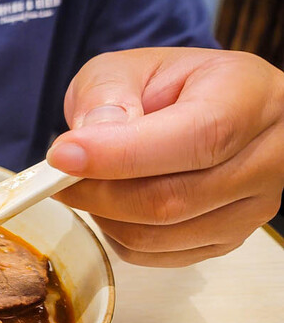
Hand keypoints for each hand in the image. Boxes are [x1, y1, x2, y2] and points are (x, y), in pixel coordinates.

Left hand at [48, 47, 283, 266]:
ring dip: (103, 213)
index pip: (195, 138)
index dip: (120, 154)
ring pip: (157, 235)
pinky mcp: (226, 240)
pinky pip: (154, 255)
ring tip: (89, 180)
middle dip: (96, 191)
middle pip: (170, 200)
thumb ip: (106, 94)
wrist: (208, 107)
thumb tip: (85, 141)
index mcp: (248, 99)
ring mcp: (250, 208)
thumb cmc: (172, 86)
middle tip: (58, 172)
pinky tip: (113, 202)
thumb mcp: (130, 67)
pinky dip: (116, 233)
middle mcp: (265, 159)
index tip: (62, 156)